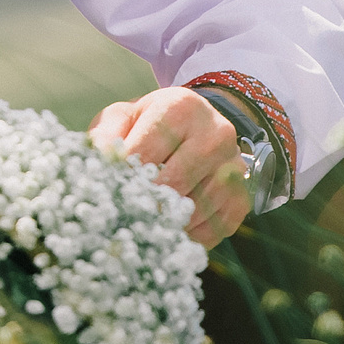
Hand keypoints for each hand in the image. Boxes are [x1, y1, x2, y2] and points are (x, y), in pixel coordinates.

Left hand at [89, 87, 250, 247]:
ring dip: (165, 222)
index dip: (121, 177)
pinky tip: (170, 227)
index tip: (107, 190)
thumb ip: (107, 135)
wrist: (197, 129)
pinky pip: (211, 230)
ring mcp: (234, 167)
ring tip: (144, 220)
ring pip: (193, 210)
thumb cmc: (152, 125)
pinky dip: (187, 235)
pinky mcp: (242, 198)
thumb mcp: (124, 117)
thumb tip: (100, 160)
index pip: (144, 154)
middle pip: (171, 184)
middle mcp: (216, 133)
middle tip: (122, 213)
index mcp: (181, 107)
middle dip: (143, 203)